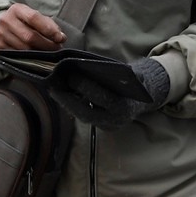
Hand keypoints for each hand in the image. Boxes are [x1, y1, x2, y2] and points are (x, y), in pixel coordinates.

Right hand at [0, 3, 64, 50]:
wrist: (7, 25)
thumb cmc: (27, 21)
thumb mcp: (37, 17)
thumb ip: (49, 25)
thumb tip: (60, 38)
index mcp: (17, 9)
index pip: (34, 18)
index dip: (49, 29)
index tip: (60, 38)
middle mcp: (6, 20)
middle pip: (29, 37)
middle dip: (47, 44)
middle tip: (57, 48)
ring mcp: (1, 34)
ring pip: (24, 49)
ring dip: (40, 53)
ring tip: (48, 52)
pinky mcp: (0, 47)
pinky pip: (18, 56)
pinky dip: (30, 58)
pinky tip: (37, 56)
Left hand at [54, 57, 171, 128]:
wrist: (141, 99)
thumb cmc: (134, 83)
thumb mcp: (134, 76)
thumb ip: (129, 74)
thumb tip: (110, 68)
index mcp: (124, 107)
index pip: (102, 99)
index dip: (86, 87)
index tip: (71, 76)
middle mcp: (115, 120)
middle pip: (87, 113)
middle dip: (69, 100)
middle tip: (54, 87)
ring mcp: (107, 126)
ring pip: (83, 116)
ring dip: (67, 104)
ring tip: (54, 90)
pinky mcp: (101, 127)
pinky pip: (83, 117)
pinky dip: (72, 107)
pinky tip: (61, 95)